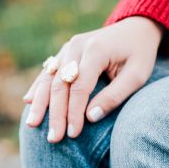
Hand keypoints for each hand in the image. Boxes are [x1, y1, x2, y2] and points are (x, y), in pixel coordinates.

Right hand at [23, 16, 164, 142]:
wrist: (135, 28)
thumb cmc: (140, 55)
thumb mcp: (136, 76)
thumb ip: (114, 96)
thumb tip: (90, 118)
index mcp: (96, 50)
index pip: (80, 86)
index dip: (74, 112)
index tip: (73, 134)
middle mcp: (77, 46)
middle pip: (60, 84)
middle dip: (55, 114)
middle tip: (53, 138)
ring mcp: (68, 47)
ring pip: (49, 77)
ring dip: (40, 103)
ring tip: (31, 124)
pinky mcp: (65, 51)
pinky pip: (48, 71)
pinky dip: (38, 87)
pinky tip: (28, 101)